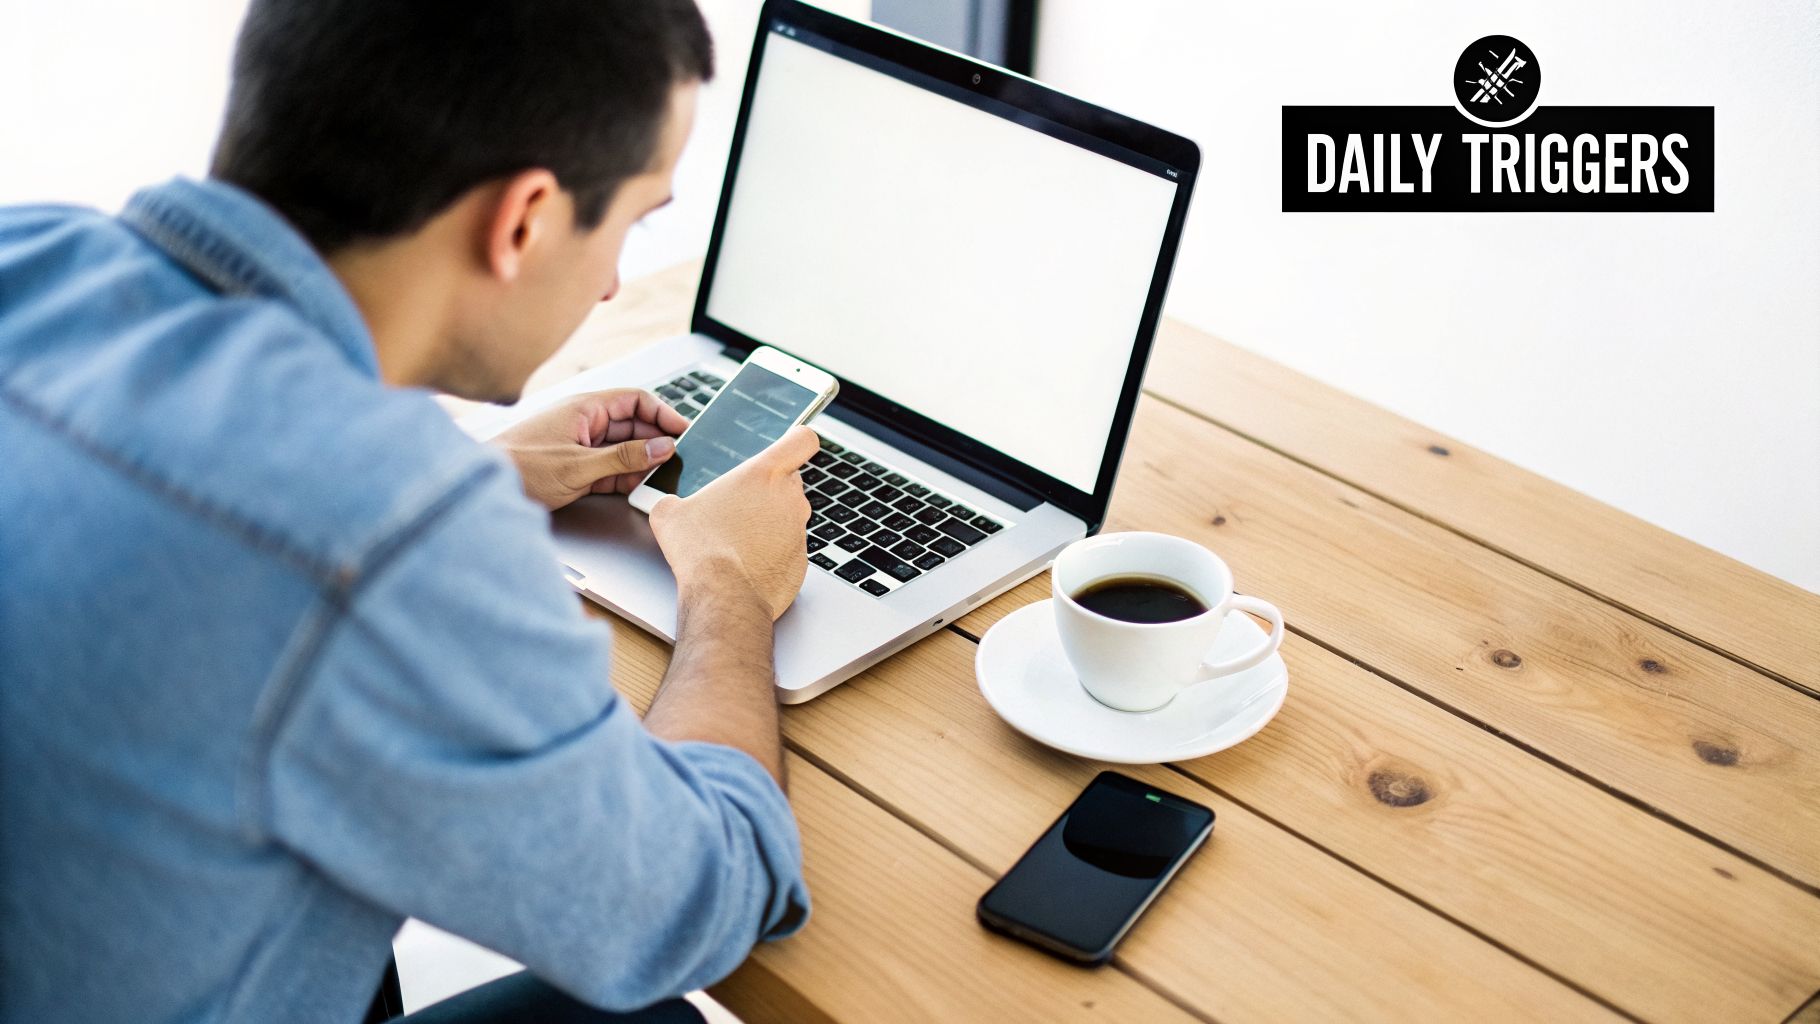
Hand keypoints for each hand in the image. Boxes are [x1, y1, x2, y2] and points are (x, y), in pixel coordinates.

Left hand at [493, 389, 688, 509]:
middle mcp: (585, 423)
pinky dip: (625, 478)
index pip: (635, 400)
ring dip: (641, 463)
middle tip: (677, 459)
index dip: (662, 414)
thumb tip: (660, 448)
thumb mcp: (578, 466)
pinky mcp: (576, 468)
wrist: (482, 487)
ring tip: (659, 477)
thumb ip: (623, 457)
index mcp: (585, 408)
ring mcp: (581, 446)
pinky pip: (611, 469)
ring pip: (624, 449)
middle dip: (655, 442)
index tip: (683, 430)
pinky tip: (635, 487)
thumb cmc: (518, 467)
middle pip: (633, 426)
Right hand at [648, 425, 820, 620]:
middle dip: (771, 489)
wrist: (722, 596)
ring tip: (741, 539)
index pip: (802, 440)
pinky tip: (749, 562)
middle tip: (744, 505)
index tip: (789, 445)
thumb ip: (674, 498)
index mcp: (763, 474)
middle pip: (791, 480)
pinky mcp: (802, 560)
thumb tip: (667, 504)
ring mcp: (799, 530)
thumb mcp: (670, 514)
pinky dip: (774, 552)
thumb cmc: (700, 550)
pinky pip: (789, 548)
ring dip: (771, 523)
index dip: (797, 440)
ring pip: (790, 516)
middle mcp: (789, 498)